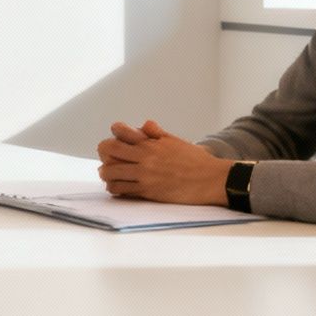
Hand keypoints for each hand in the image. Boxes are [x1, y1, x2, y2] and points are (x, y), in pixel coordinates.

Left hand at [95, 121, 230, 205]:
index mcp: (151, 142)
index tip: (116, 138)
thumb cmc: (195, 160)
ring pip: (110, 172)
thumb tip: (144, 125)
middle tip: (106, 158)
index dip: (114, 133)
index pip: (120, 131)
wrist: (210, 179)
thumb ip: (157, 133)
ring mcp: (144, 175)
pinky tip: (116, 186)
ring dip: (106, 172)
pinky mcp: (147, 191)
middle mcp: (145, 157)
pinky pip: (121, 189)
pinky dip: (114, 187)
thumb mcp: (176, 141)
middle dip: (104, 153)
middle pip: (108, 150)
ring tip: (108, 174)